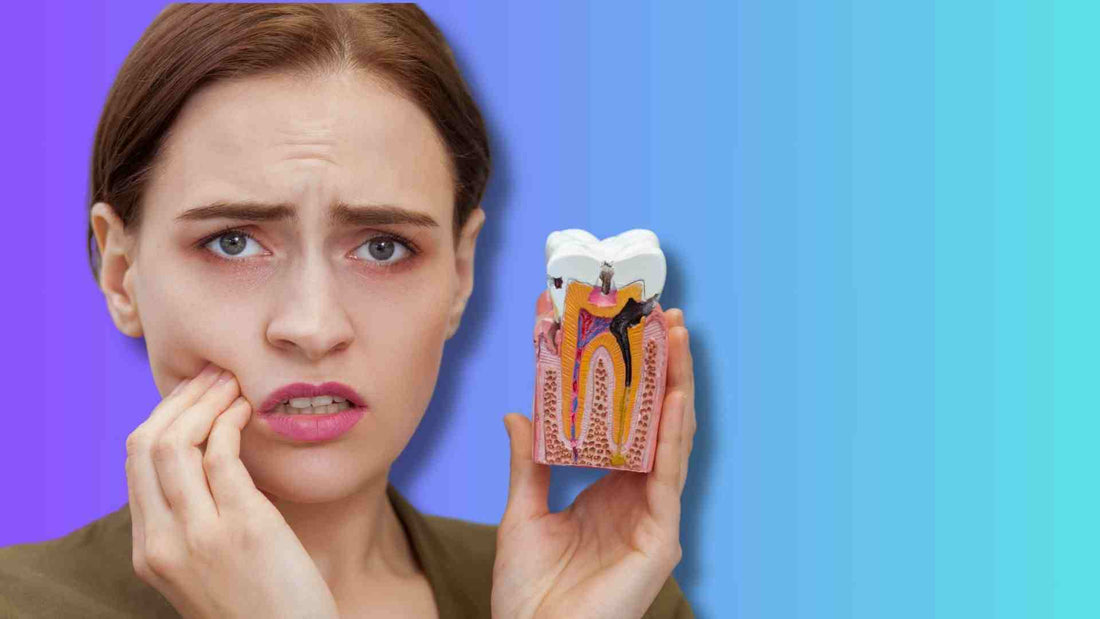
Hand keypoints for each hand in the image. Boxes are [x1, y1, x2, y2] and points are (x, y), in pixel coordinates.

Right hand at [125, 363, 339, 618]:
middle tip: (212, 375)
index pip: (135, 464)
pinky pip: (221, 456)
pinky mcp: (243, 528)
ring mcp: (200, 535)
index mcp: (150, 552)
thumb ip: (195, 524)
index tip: (191, 394)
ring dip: (207, 401)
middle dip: (179, 400)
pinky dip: (231, 422)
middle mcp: (164, 543)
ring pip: (177, 443)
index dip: (162, 418)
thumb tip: (207, 459)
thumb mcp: (208, 569)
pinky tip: (248, 411)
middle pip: (145, 445)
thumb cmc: (261, 607)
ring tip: (233, 382)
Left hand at [492, 293, 696, 618]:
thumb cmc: (530, 594)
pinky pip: (668, 474)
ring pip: (671, 438)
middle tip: (661, 316)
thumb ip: (527, 465)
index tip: (618, 331)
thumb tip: (517, 414)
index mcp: (610, 492)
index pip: (624, 423)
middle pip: (655, 421)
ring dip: (675, 385)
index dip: (626, 378)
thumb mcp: (522, 515)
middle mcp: (638, 498)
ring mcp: (653, 516)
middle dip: (662, 368)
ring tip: (674, 336)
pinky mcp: (661, 536)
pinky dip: (672, 432)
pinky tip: (674, 395)